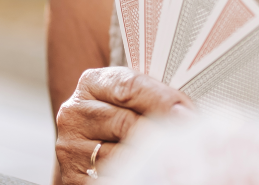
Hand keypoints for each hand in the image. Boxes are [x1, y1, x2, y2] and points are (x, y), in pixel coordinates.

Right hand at [54, 67, 190, 182]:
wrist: (89, 148)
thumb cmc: (119, 119)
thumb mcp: (130, 100)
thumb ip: (153, 98)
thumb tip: (186, 115)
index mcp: (92, 84)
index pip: (129, 87)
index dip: (162, 100)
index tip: (187, 114)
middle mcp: (75, 112)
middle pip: (127, 122)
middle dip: (161, 132)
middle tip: (188, 141)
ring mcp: (71, 145)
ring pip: (121, 154)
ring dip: (149, 159)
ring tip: (170, 159)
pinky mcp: (73, 174)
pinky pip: (112, 177)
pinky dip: (134, 176)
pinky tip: (148, 174)